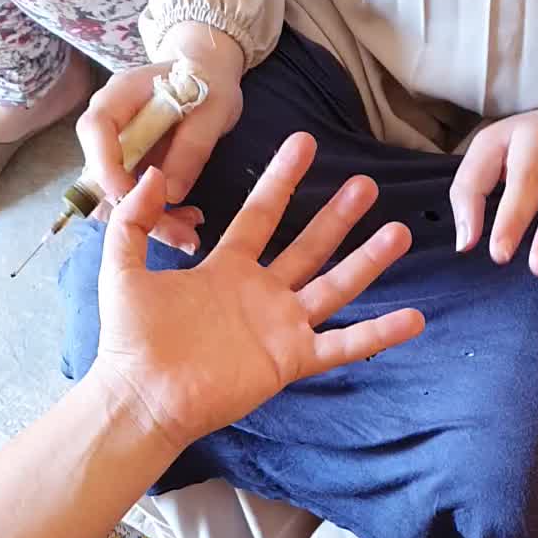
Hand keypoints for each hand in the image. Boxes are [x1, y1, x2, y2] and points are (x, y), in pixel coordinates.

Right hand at [76, 23, 244, 231]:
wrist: (208, 72)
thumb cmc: (208, 80)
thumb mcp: (213, 109)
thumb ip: (192, 147)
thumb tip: (170, 193)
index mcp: (119, 96)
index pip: (95, 130)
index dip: (106, 167)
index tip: (130, 197)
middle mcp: (109, 125)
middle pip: (101, 174)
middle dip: (133, 209)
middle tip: (179, 232)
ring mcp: (117, 148)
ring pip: (116, 195)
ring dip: (148, 220)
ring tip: (189, 233)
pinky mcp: (132, 168)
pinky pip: (132, 199)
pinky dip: (157, 216)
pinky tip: (187, 222)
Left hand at [93, 132, 423, 453]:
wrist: (140, 395)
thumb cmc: (130, 339)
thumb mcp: (123, 268)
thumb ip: (134, 221)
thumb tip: (153, 176)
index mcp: (225, 269)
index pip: (261, 215)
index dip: (281, 179)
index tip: (304, 142)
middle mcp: (260, 294)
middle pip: (308, 247)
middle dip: (337, 216)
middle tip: (366, 184)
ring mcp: (280, 327)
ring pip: (334, 287)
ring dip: (366, 262)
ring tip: (398, 233)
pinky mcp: (291, 360)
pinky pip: (342, 345)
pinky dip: (378, 334)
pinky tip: (414, 318)